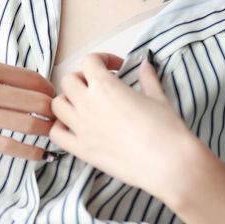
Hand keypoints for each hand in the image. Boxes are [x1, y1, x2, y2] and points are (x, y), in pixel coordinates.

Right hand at [0, 59, 53, 161]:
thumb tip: (25, 85)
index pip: (33, 79)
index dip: (50, 91)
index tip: (54, 99)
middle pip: (36, 102)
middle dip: (54, 112)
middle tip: (60, 119)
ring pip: (26, 124)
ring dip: (46, 131)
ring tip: (54, 136)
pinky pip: (6, 146)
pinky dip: (29, 152)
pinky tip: (41, 155)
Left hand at [47, 53, 194, 202]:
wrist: (168, 163)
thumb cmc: (166, 129)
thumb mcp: (158, 97)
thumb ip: (147, 78)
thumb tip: (144, 65)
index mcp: (105, 86)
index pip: (89, 61)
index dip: (103, 59)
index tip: (116, 68)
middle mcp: (87, 104)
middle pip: (68, 80)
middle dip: (82, 78)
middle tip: (99, 86)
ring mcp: (81, 128)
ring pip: (57, 105)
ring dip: (68, 101)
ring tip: (84, 106)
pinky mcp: (81, 150)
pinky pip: (56, 134)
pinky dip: (61, 127)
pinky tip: (76, 127)